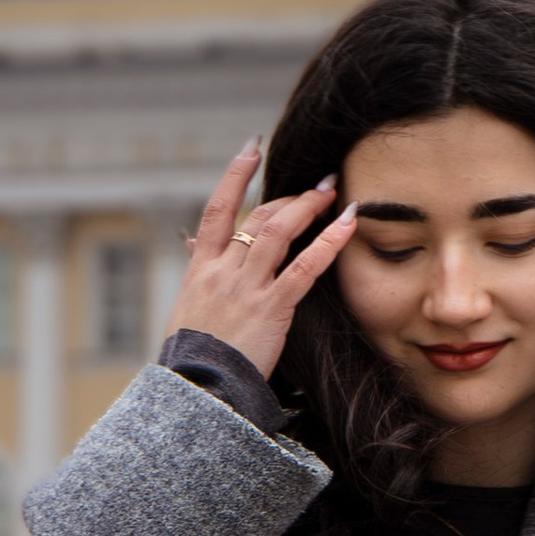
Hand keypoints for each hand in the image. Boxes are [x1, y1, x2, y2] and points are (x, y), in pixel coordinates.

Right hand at [164, 137, 357, 376]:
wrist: (196, 388)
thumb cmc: (192, 357)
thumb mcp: (186, 309)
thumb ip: (197, 273)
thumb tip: (191, 245)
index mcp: (200, 269)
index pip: (216, 209)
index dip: (235, 175)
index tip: (251, 147)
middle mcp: (223, 270)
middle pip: (257, 217)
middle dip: (290, 196)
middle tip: (318, 183)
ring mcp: (247, 287)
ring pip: (279, 231)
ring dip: (308, 206)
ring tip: (332, 192)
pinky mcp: (272, 308)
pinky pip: (305, 267)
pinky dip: (329, 241)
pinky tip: (347, 223)